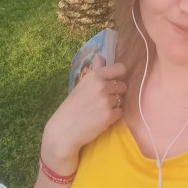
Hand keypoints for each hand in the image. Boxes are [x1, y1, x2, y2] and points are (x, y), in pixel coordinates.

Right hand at [40, 55, 126, 174]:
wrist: (64, 130)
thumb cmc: (72, 106)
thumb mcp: (82, 85)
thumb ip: (95, 70)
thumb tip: (101, 56)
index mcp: (95, 76)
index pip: (120, 68)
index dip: (120, 74)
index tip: (116, 80)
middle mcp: (102, 86)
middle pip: (123, 85)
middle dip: (117, 91)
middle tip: (104, 99)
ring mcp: (106, 101)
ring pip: (122, 99)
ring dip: (115, 104)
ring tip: (102, 108)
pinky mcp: (109, 115)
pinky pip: (120, 112)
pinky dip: (114, 115)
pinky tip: (103, 117)